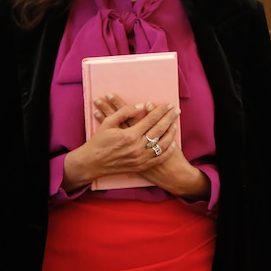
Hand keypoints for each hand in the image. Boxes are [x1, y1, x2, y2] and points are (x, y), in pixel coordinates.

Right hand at [83, 94, 209, 201]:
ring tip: (175, 124)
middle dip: (170, 118)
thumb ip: (125, 112)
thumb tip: (141, 106)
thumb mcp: (108, 123)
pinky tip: (172, 143)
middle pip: (159, 130)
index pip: (151, 119)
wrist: (92, 163)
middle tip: (177, 110)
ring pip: (162, 144)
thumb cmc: (99, 141)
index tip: (168, 105)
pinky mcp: (141, 166)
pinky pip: (159, 158)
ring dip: (171, 133)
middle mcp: (137, 148)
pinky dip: (167, 150)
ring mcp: (140, 158)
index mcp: (130, 135)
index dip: (161, 111)